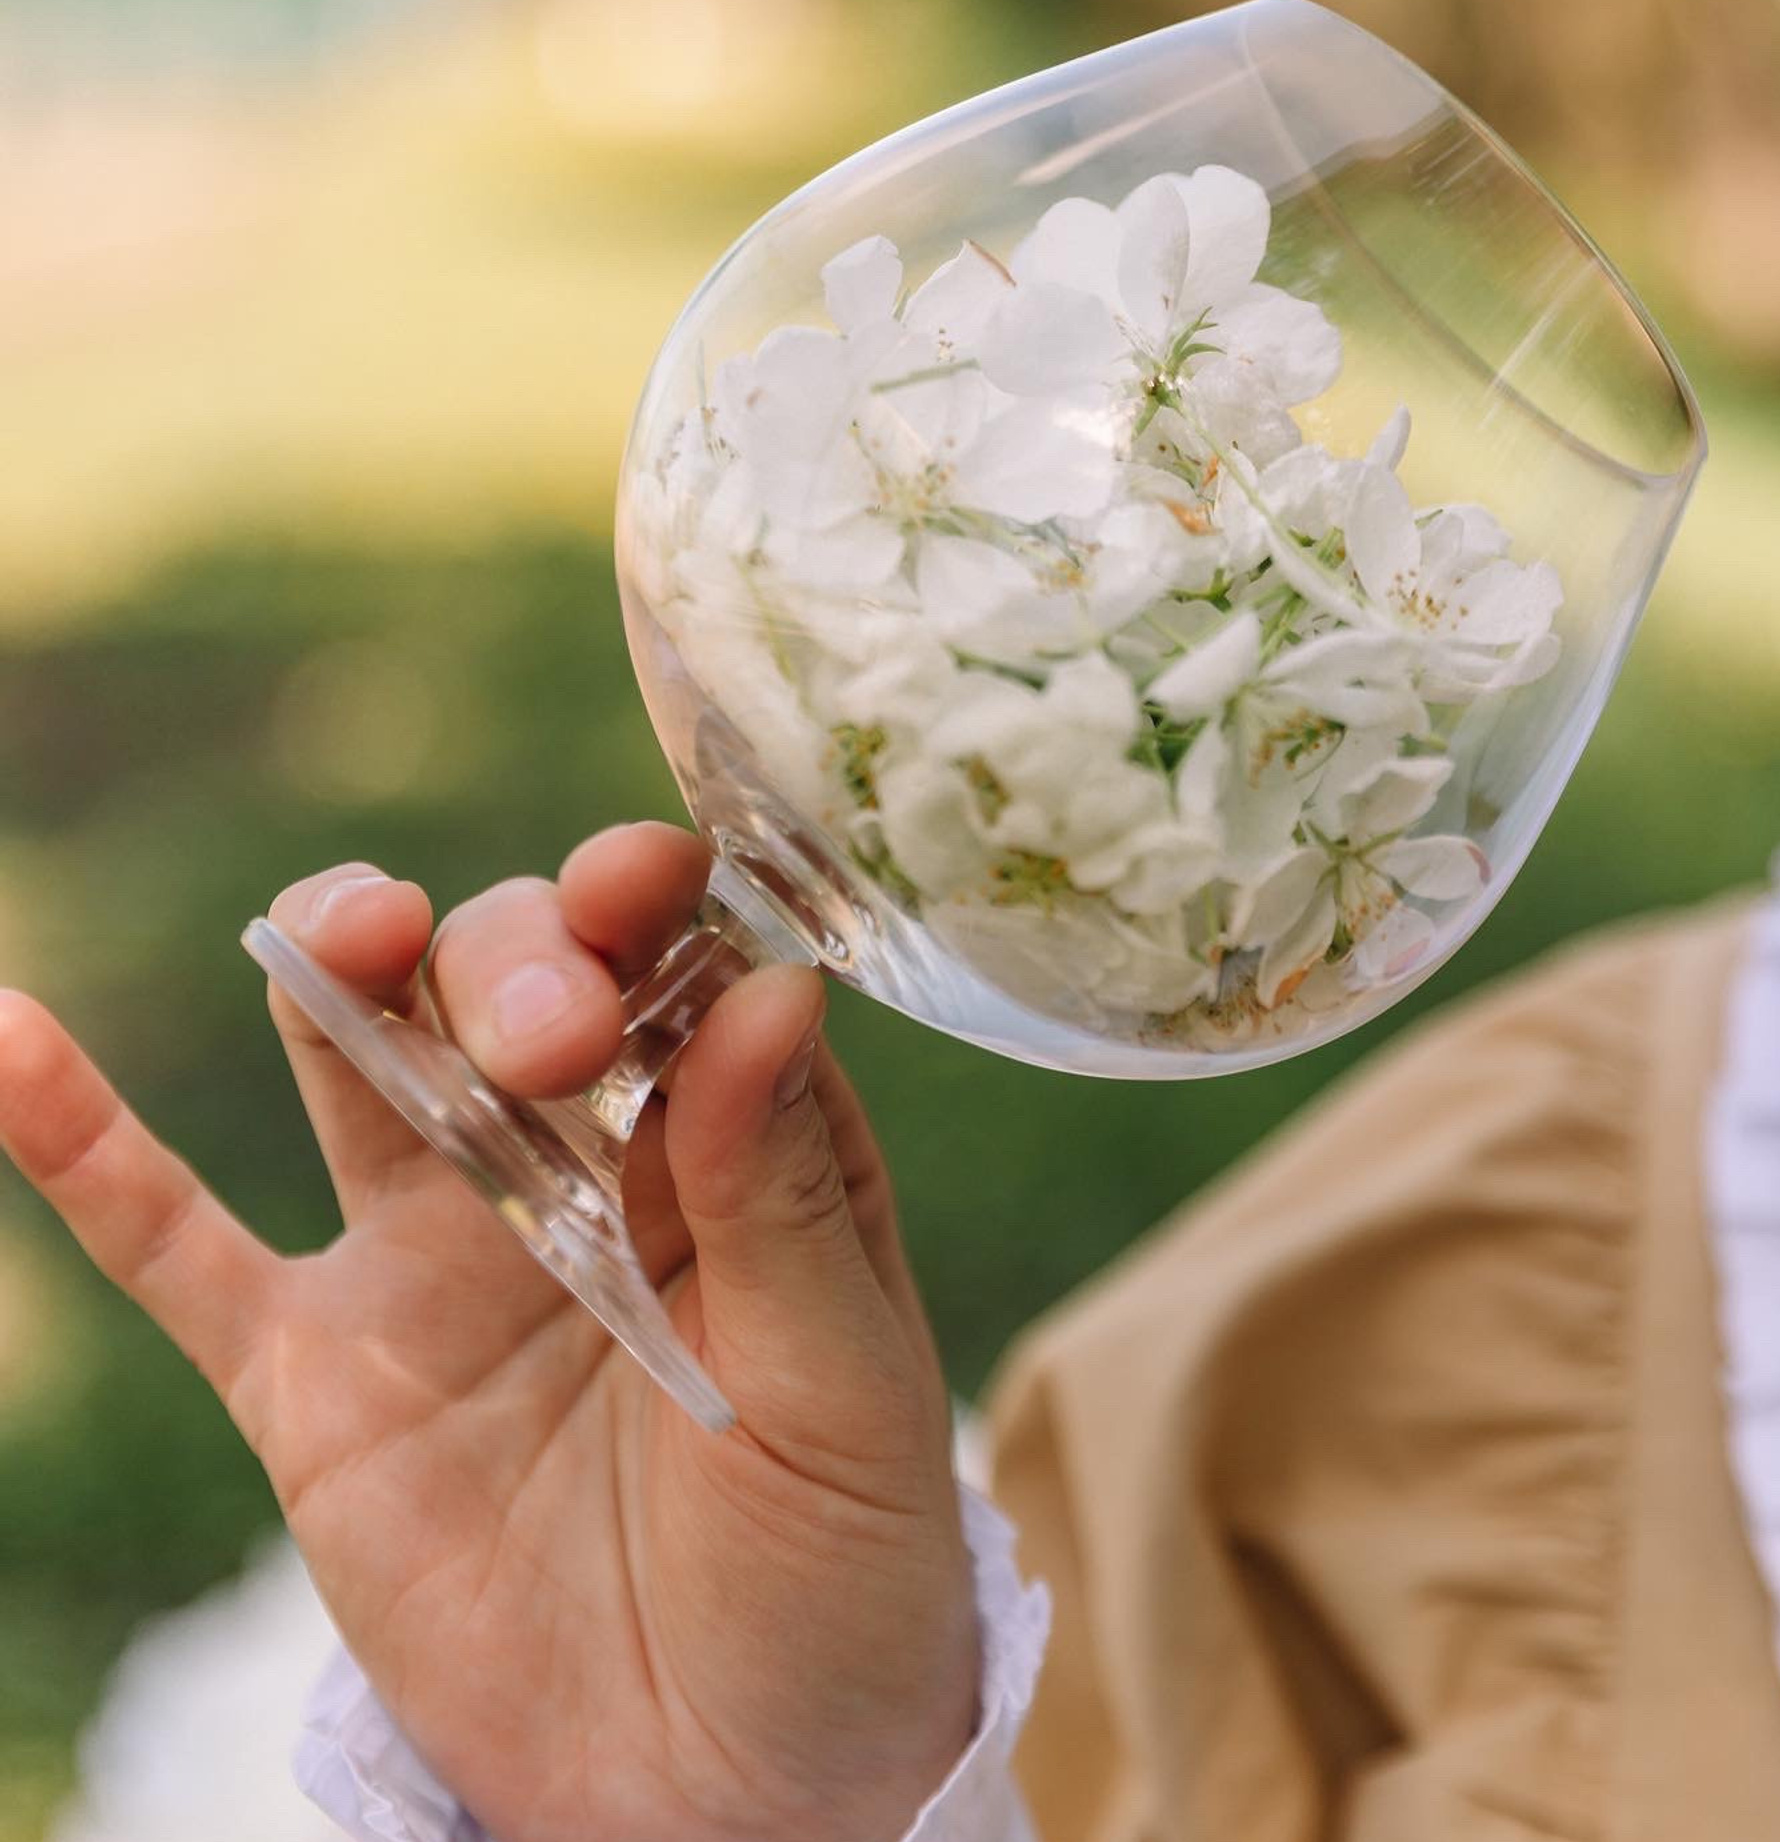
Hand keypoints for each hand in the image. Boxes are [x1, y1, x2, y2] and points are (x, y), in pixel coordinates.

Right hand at [0, 824, 978, 1841]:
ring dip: (347, 968)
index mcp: (731, 1153)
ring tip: (348, 933)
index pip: (683, 973)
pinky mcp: (321, 1375)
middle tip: (544, 1039)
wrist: (724, 1795)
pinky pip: (186, 1250)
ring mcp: (438, 1260)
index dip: (654, 909)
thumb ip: (788, 1193)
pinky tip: (17, 1044)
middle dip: (517, 966)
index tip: (640, 883)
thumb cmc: (836, 1578)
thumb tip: (773, 986)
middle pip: (517, 986)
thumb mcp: (844, 1389)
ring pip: (363, 1057)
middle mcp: (579, 1172)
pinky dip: (95, 1153)